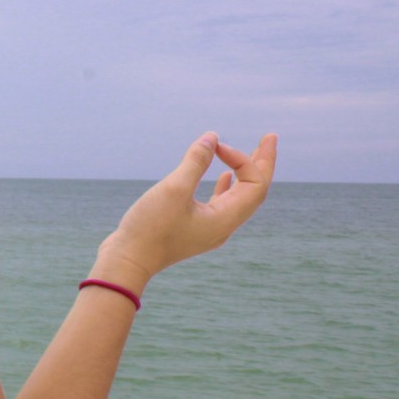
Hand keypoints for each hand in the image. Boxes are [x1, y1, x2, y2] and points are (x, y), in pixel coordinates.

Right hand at [98, 131, 277, 286]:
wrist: (128, 261)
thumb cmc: (150, 228)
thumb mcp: (173, 190)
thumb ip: (195, 162)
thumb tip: (212, 137)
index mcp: (226, 219)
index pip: (253, 184)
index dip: (242, 159)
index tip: (216, 146)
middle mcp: (225, 226)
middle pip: (255, 191)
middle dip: (262, 163)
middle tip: (270, 137)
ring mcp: (211, 229)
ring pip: (240, 197)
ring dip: (246, 174)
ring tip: (253, 154)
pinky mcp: (196, 228)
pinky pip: (222, 204)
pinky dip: (226, 186)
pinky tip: (223, 177)